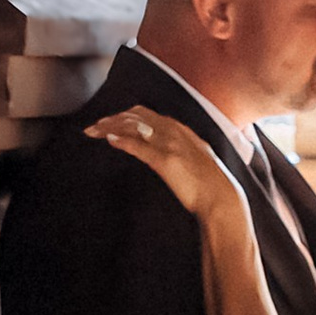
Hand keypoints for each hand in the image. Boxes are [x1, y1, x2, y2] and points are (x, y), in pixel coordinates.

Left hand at [89, 105, 247, 229]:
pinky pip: (138, 146)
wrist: (221, 199)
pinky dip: (122, 141)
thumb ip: (182, 150)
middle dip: (113, 119)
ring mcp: (170, 145)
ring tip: (93, 131)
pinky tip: (109, 141)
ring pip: (134, 127)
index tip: (111, 122)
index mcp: (182, 130)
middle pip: (137, 117)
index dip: (126, 116)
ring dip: (110, 127)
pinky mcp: (165, 161)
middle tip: (94, 126)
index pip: (148, 114)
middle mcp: (175, 132)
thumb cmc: (211, 185)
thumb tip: (168, 152)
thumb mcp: (197, 159)